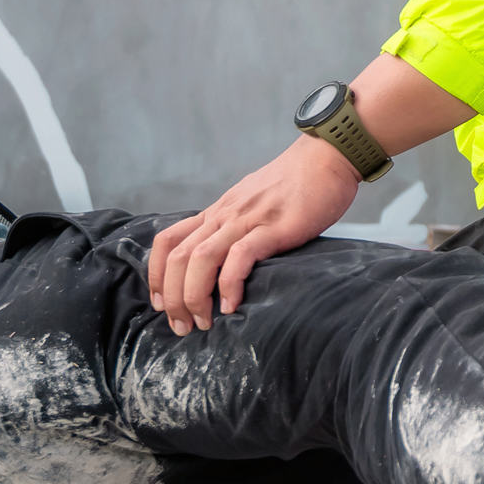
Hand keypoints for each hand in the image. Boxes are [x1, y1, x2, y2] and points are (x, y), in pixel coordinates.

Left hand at [149, 136, 359, 332]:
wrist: (327, 156)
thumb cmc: (298, 183)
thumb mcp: (254, 201)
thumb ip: (239, 225)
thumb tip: (229, 255)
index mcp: (218, 211)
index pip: (168, 241)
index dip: (156, 275)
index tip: (161, 303)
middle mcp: (225, 215)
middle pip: (178, 257)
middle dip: (172, 298)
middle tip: (181, 327)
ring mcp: (247, 220)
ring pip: (200, 258)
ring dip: (194, 296)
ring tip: (204, 323)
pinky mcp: (274, 227)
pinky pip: (240, 256)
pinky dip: (230, 284)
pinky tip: (233, 306)